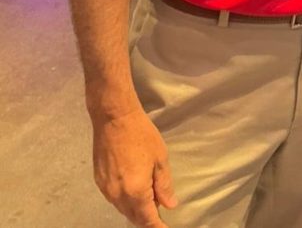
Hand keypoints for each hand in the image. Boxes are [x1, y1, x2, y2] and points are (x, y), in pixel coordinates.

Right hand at [92, 107, 177, 226]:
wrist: (114, 118)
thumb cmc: (141, 135)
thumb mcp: (160, 158)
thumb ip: (164, 185)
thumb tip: (169, 205)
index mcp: (135, 192)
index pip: (148, 220)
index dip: (158, 227)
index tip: (166, 227)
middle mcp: (117, 196)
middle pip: (134, 218)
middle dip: (147, 218)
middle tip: (160, 210)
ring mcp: (106, 190)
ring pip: (123, 209)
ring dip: (136, 209)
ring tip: (150, 196)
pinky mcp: (99, 182)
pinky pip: (114, 199)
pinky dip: (125, 200)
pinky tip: (134, 188)